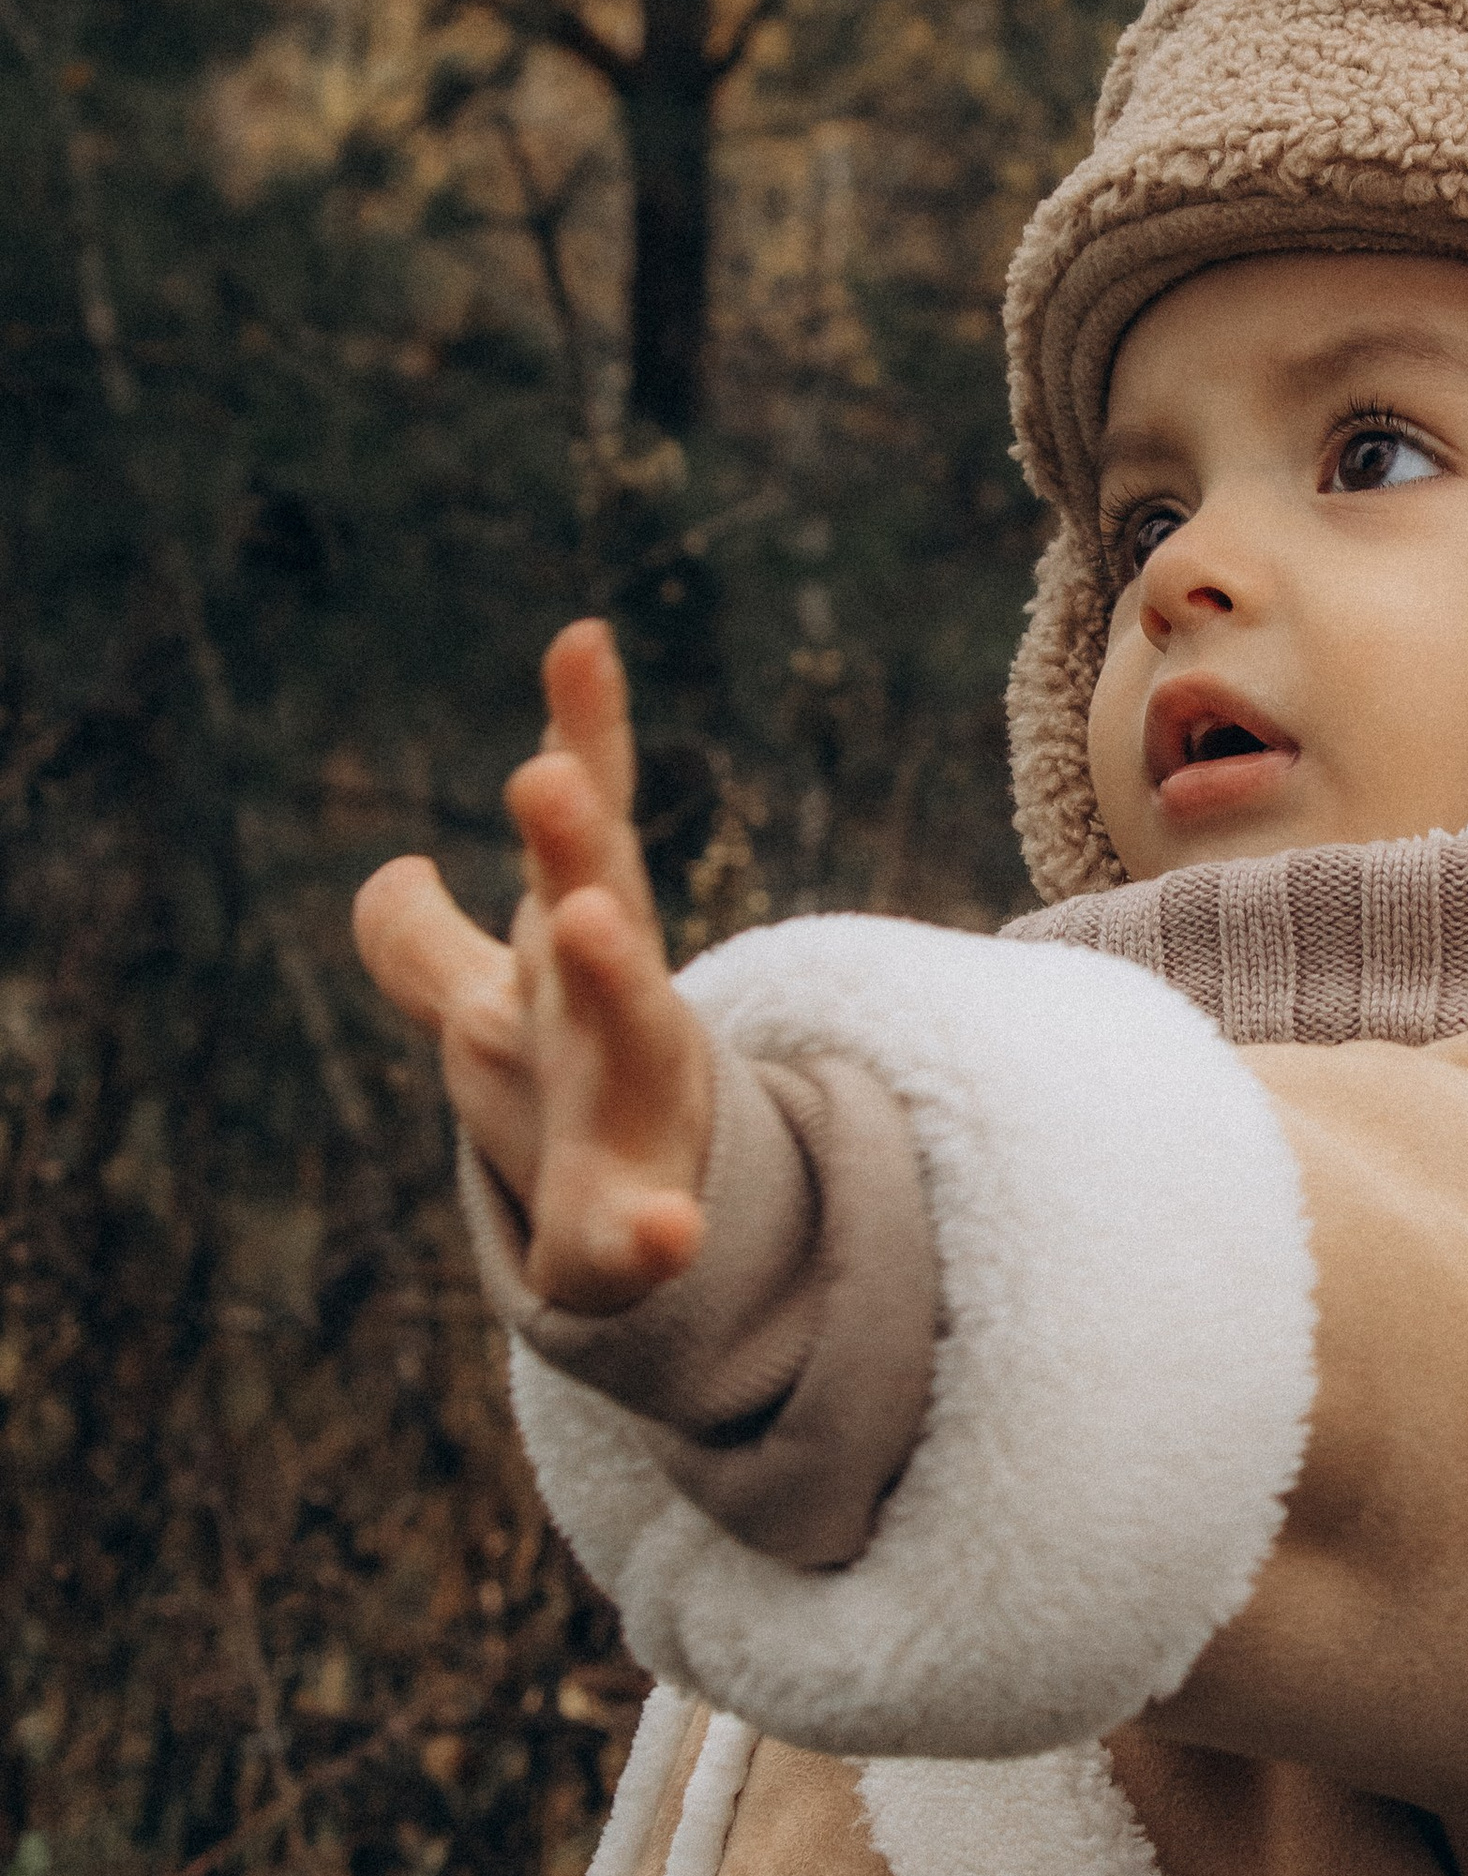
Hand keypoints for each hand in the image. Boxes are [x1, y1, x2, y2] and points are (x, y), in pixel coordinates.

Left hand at [354, 621, 714, 1314]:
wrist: (647, 1231)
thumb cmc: (569, 1095)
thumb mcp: (488, 1009)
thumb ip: (422, 943)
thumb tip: (391, 870)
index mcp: (575, 948)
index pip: (579, 829)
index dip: (582, 736)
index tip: (580, 640)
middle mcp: (615, 1009)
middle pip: (599, 906)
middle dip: (575, 842)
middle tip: (540, 774)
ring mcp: (636, 1105)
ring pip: (631, 1031)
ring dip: (616, 972)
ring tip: (589, 917)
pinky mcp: (638, 1215)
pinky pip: (648, 1226)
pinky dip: (660, 1230)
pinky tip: (669, 1235)